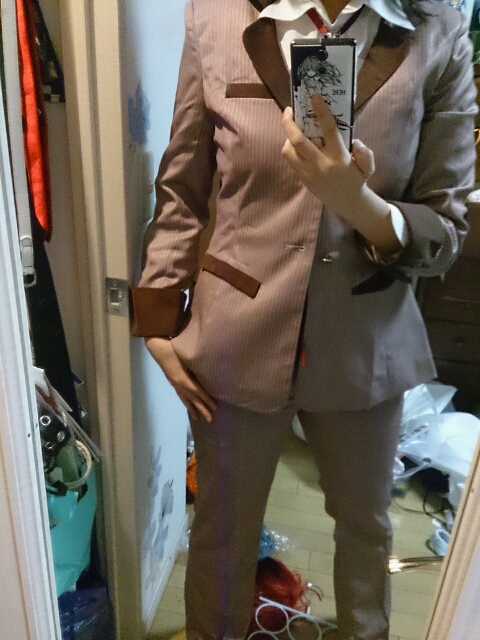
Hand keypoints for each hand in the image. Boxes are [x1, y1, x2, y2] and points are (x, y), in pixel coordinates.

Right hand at [145, 337, 216, 421]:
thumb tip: (211, 372)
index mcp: (183, 379)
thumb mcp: (188, 357)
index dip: (207, 400)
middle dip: (202, 409)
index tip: (215, 407)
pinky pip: (180, 395)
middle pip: (193, 399)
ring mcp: (174, 384)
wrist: (159, 349)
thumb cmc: (175, 349)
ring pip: (185, 399)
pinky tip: (188, 405)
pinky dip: (186, 402)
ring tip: (198, 418)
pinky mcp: (172, 382)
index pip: (198, 392)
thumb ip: (198, 365)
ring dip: (193, 409)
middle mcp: (179, 384)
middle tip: (210, 419)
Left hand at [281, 94, 374, 220]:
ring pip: (288, 152)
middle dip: (289, 123)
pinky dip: (290, 150)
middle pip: (298, 141)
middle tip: (289, 110)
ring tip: (293, 131)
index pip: (328, 130)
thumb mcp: (367, 165)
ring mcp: (308, 173)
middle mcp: (320, 164)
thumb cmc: (357, 179)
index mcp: (338, 157)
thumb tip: (355, 142)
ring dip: (287, 138)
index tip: (314, 97)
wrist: (347, 203)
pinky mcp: (302, 179)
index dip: (321, 111)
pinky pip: (290, 161)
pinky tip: (296, 145)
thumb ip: (364, 152)